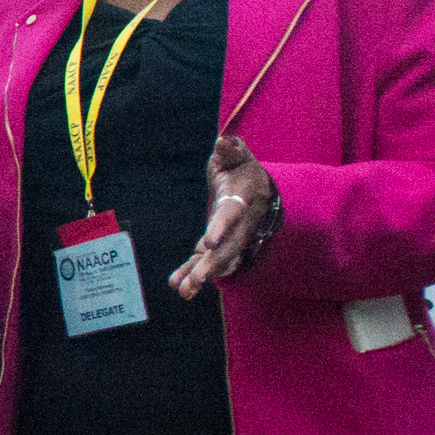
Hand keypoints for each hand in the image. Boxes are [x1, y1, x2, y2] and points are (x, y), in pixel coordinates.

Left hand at [170, 134, 280, 298]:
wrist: (258, 190)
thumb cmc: (242, 170)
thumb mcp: (238, 157)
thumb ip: (232, 150)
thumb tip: (223, 142)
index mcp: (242, 201)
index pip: (231, 216)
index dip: (220, 228)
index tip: (208, 242)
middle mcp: (240, 226)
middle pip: (229, 248)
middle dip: (213, 264)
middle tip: (198, 280)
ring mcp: (232, 240)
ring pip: (220, 261)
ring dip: (202, 275)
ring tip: (184, 291)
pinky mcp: (219, 246)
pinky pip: (207, 262)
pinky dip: (192, 272)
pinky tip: (177, 285)